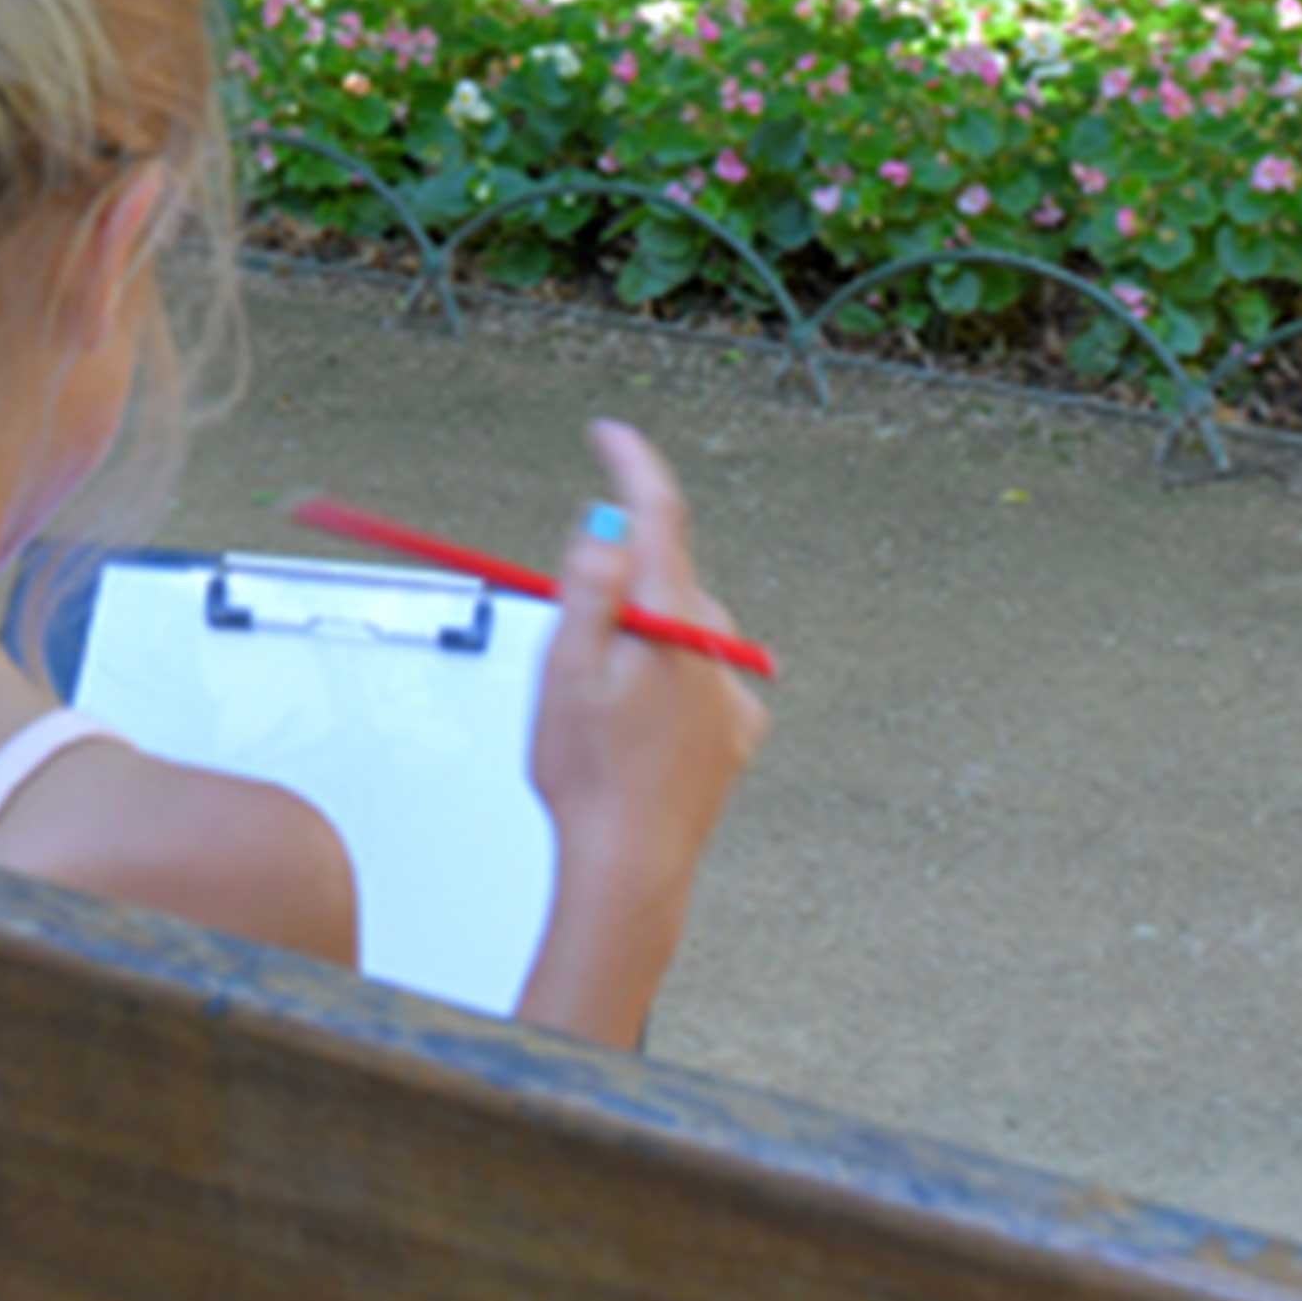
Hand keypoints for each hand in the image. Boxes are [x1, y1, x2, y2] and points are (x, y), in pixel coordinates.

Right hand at [513, 421, 762, 1052]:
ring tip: (601, 709)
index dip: (632, 464)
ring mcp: (732, 690)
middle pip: (665, 577)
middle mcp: (716, 645)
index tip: (610, 434)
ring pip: (681, 630)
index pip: (658, 514)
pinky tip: (641, 731)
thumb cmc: (586, 775)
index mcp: (672, 619)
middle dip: (620, 588)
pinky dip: (670, 685)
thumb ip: (589, 586)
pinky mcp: (738, 732)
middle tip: (572, 644)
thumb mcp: (563, 666)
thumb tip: (608, 526)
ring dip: (645, 641)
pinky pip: (702, 679)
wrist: (628, 867)